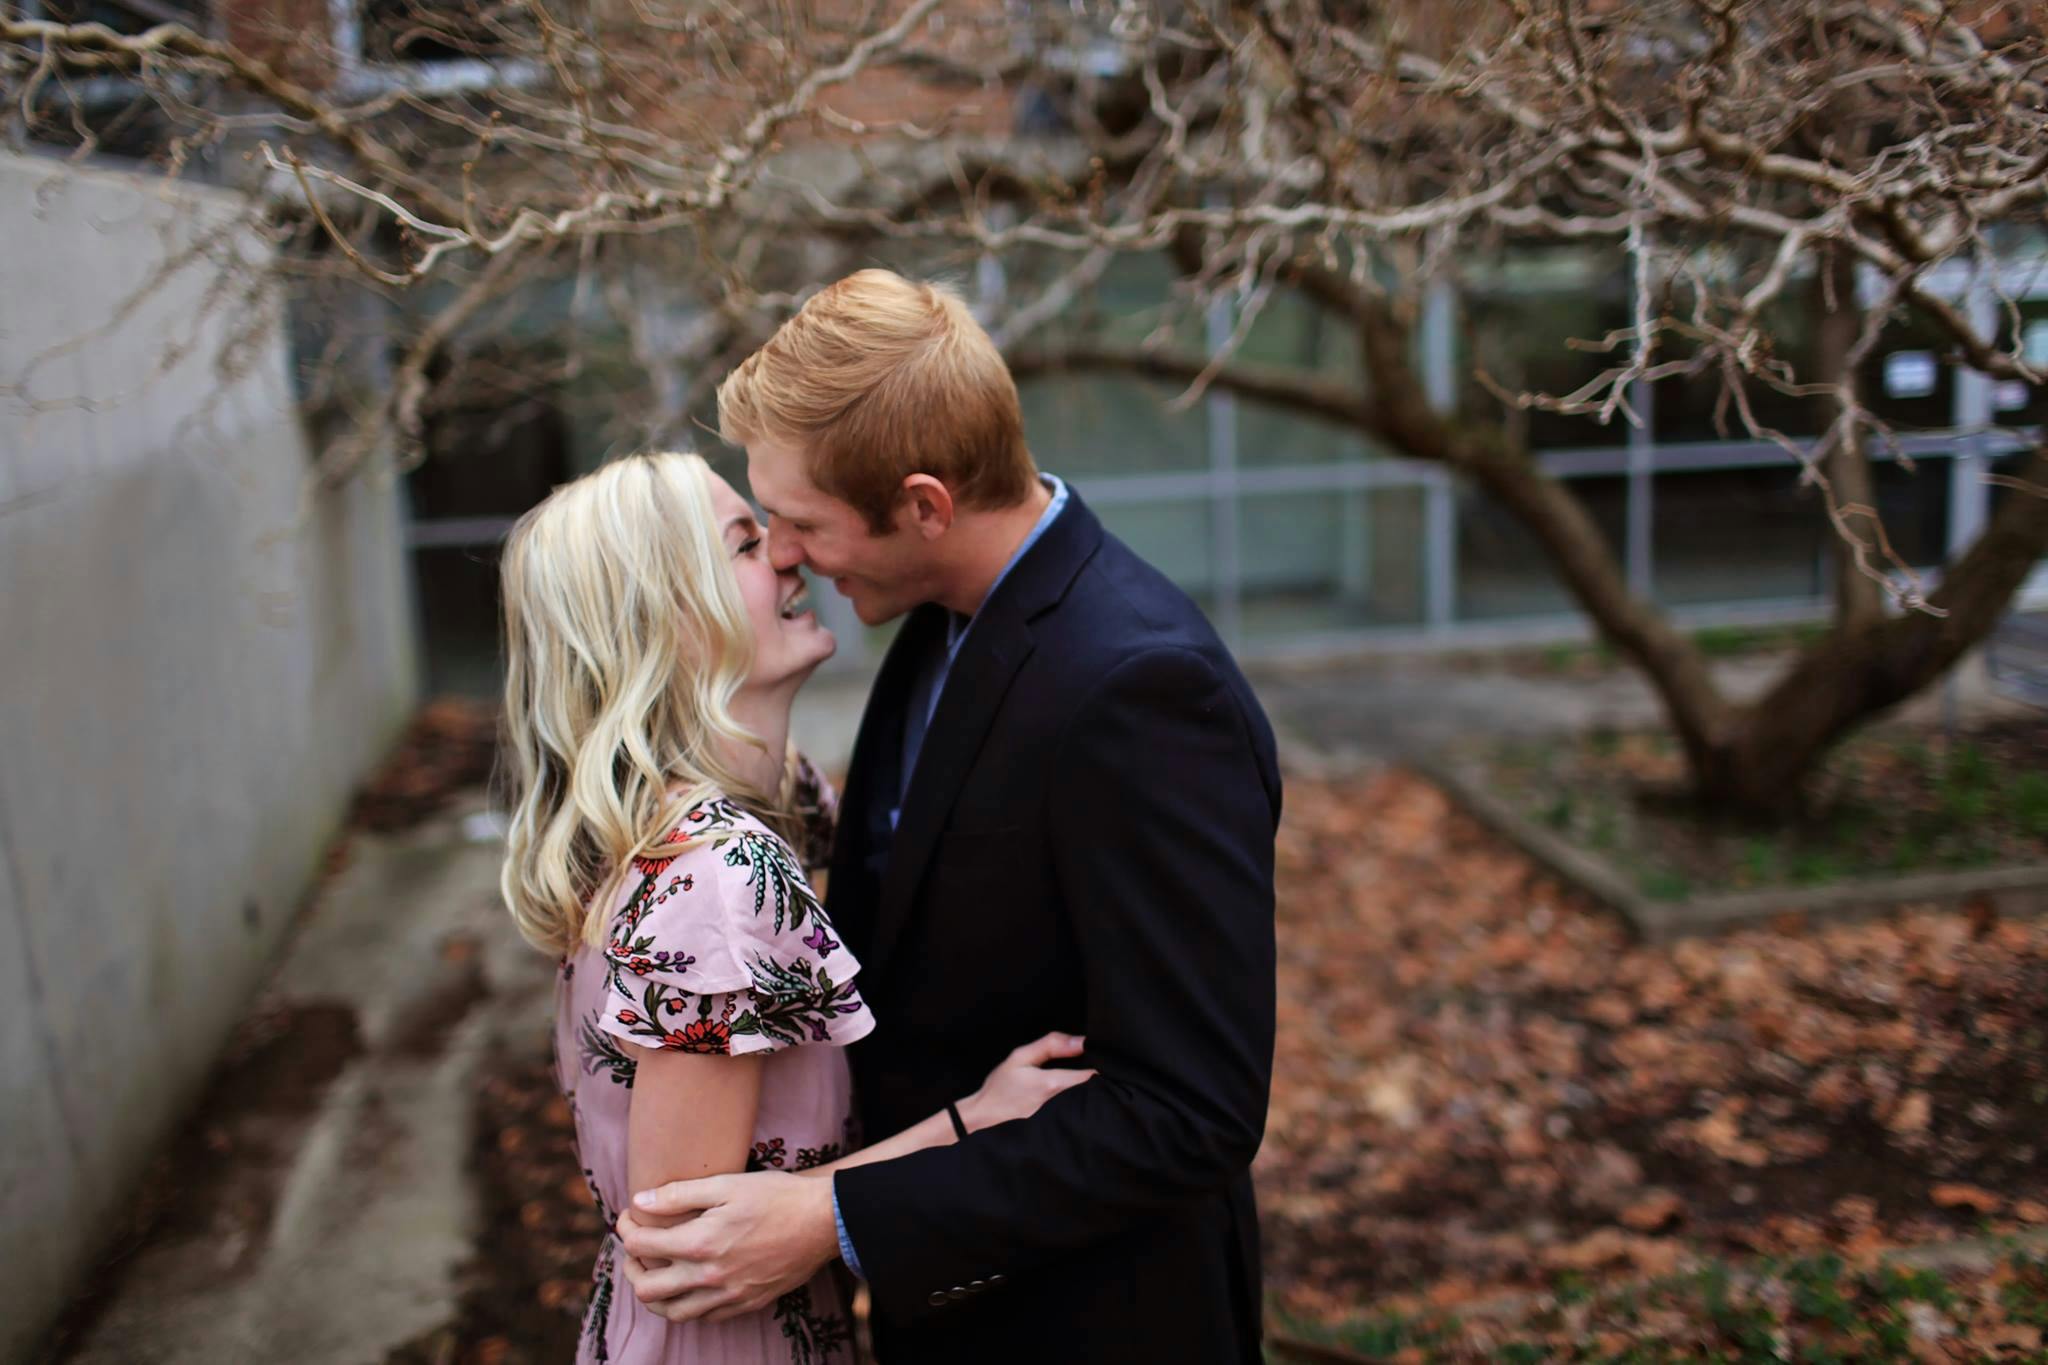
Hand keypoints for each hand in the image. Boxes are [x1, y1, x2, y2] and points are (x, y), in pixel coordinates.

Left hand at [617, 1170, 837, 1322]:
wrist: (823, 1221)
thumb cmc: (776, 1195)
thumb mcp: (726, 1184)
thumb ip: (679, 1194)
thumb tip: (640, 1201)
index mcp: (700, 1243)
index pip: (641, 1245)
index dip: (627, 1228)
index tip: (630, 1216)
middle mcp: (709, 1277)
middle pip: (647, 1289)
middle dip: (631, 1267)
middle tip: (636, 1249)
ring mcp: (728, 1295)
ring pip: (673, 1312)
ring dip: (654, 1294)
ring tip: (655, 1272)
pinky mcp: (746, 1303)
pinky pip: (704, 1317)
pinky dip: (687, 1305)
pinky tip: (690, 1285)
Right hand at [958, 1031, 1094, 1131]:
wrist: (984, 1114)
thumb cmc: (1001, 1085)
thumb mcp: (1020, 1057)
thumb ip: (1051, 1045)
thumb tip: (1081, 1041)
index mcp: (1052, 1084)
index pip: (1093, 1076)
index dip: (1100, 1066)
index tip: (1098, 1058)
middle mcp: (1059, 1104)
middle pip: (1093, 1091)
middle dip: (1096, 1078)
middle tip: (1092, 1067)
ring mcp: (1058, 1118)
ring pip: (1084, 1101)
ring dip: (1086, 1090)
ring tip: (1081, 1079)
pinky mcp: (1055, 1125)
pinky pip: (1074, 1110)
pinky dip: (1076, 1101)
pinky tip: (1068, 1095)